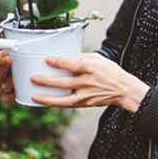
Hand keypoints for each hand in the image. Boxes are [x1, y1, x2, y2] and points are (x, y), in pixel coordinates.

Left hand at [30, 54, 148, 111]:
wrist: (123, 89)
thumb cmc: (111, 72)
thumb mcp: (99, 59)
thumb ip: (83, 57)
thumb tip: (66, 54)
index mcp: (91, 67)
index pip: (73, 65)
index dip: (59, 62)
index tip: (47, 59)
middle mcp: (88, 81)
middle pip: (65, 82)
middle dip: (47, 81)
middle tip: (34, 78)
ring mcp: (86, 94)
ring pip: (64, 98)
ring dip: (48, 97)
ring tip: (34, 95)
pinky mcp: (85, 103)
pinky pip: (67, 104)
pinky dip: (55, 103)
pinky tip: (44, 101)